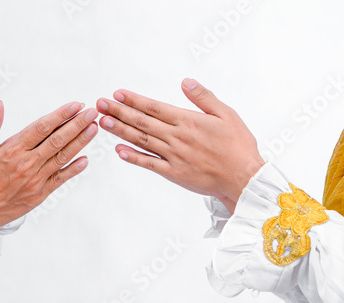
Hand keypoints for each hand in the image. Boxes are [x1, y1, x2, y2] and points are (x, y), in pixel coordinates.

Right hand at [0, 100, 98, 229]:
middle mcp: (27, 164)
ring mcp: (35, 180)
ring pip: (62, 157)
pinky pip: (60, 179)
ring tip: (93, 129)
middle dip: (77, 125)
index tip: (75, 105)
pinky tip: (86, 160)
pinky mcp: (39, 194)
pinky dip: (74, 170)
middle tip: (92, 112)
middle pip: (57, 140)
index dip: (61, 114)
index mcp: (12, 150)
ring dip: (80, 142)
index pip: (42, 127)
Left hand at [97, 79, 264, 212]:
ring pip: (141, 140)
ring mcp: (173, 156)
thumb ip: (204, 98)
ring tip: (103, 121)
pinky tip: (118, 151)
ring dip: (120, 130)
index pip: (154, 107)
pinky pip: (149, 164)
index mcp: (188, 121)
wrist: (243, 178)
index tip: (117, 93)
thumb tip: (185, 82)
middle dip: (119, 111)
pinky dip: (133, 157)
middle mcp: (176, 137)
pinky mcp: (173, 173)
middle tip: (100, 104)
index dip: (134, 100)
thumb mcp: (227, 114)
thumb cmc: (238, 146)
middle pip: (142, 122)